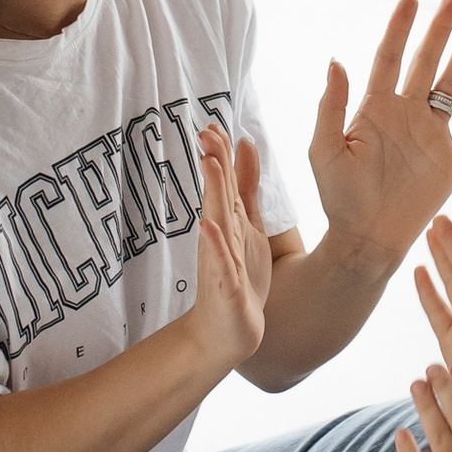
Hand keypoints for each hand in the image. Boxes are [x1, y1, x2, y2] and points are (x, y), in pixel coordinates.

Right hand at [185, 126, 271, 381]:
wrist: (226, 330)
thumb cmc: (237, 275)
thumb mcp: (246, 223)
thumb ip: (245, 185)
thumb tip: (245, 142)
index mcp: (228, 220)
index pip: (223, 182)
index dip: (219, 153)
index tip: (212, 121)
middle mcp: (220, 236)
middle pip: (217, 194)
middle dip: (213, 163)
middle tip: (205, 131)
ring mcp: (221, 260)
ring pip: (218, 222)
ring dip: (213, 193)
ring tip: (210, 164)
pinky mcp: (227, 286)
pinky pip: (220, 263)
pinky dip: (215, 244)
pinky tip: (207, 226)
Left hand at [309, 0, 451, 276]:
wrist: (364, 239)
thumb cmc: (337, 197)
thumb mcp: (324, 149)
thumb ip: (331, 106)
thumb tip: (336, 60)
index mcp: (374, 108)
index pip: (390, 57)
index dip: (400, 27)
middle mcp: (406, 115)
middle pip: (426, 61)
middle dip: (439, 28)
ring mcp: (431, 136)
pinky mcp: (450, 162)